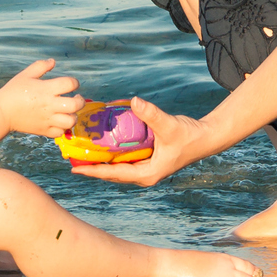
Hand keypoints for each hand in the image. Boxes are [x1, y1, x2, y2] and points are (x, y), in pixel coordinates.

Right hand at [0, 58, 81, 137]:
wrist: (2, 112)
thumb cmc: (13, 91)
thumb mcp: (25, 74)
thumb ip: (40, 66)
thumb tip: (53, 61)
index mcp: (46, 89)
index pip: (70, 84)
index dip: (74, 82)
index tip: (71, 84)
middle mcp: (49, 105)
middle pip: (75, 105)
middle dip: (80, 101)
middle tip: (76, 98)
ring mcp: (47, 119)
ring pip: (70, 121)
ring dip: (73, 115)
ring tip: (69, 111)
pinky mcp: (44, 130)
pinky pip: (60, 132)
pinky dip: (63, 128)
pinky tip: (59, 121)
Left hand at [68, 96, 212, 186]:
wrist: (205, 137)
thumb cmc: (189, 135)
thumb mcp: (168, 125)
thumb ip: (151, 114)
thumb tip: (134, 101)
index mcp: (147, 174)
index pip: (114, 174)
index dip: (94, 171)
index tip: (75, 169)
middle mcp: (144, 175)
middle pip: (111, 173)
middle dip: (92, 167)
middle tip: (71, 158)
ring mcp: (145, 168)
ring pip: (116, 167)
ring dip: (99, 161)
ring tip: (80, 153)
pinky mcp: (147, 160)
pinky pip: (123, 160)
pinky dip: (111, 154)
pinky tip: (100, 144)